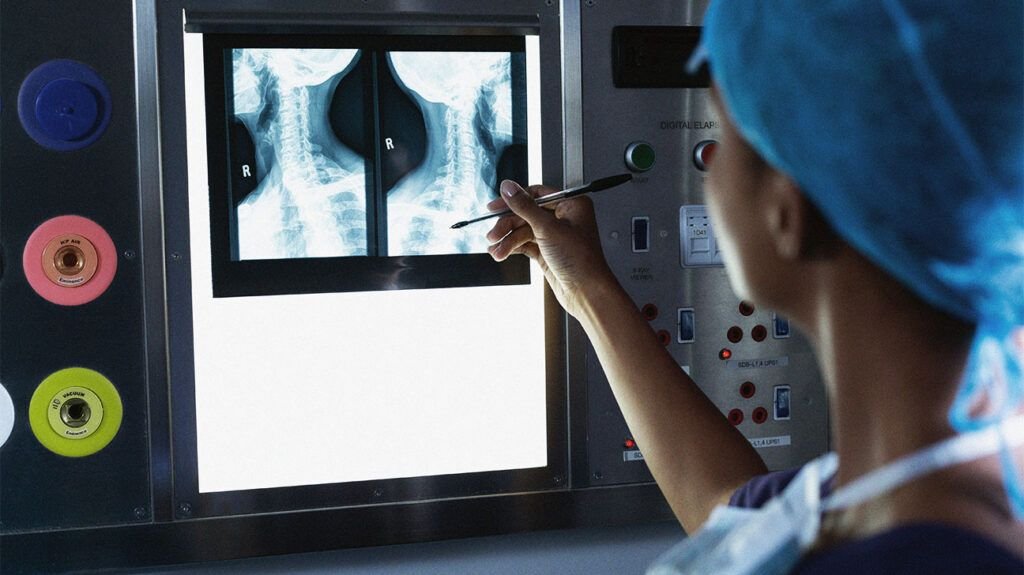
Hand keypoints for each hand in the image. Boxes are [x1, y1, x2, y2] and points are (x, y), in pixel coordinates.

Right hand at [486, 180, 617, 317]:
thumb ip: (525, 207)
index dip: (514, 200)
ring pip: (524, 231)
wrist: (586, 292)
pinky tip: (501, 252)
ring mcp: (555, 236)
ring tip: (496, 251)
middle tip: (493, 235)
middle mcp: (564, 218)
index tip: (495, 207)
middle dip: (508, 226)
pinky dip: (513, 248)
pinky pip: (525, 244)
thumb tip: (508, 188)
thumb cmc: (581, 260)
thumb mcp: (548, 228)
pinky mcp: (547, 252)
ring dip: (508, 241)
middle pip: (526, 214)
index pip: (536, 194)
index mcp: (571, 205)